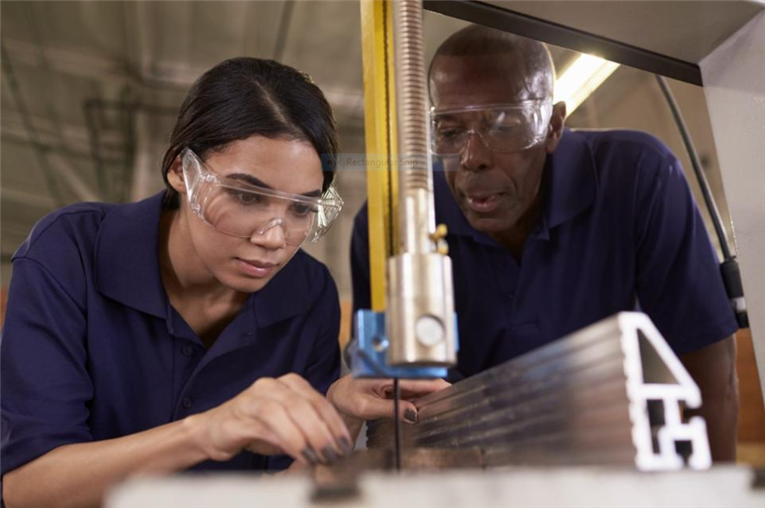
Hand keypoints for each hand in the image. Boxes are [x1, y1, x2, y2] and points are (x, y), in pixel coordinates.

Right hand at [190, 373, 352, 465]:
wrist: (214, 430)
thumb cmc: (256, 428)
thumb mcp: (290, 427)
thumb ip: (311, 430)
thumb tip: (337, 447)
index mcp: (291, 384)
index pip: (320, 401)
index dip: (336, 424)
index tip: (346, 445)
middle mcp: (274, 385)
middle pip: (306, 404)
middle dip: (324, 431)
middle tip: (334, 453)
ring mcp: (256, 396)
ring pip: (288, 410)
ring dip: (307, 435)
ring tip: (318, 455)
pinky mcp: (241, 412)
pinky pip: (268, 424)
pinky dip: (287, 438)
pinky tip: (298, 453)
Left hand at [327, 375, 450, 423]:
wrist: (339, 397)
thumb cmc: (347, 398)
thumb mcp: (365, 407)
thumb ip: (390, 410)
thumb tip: (413, 414)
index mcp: (387, 373)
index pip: (416, 379)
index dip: (435, 385)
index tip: (449, 391)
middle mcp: (394, 374)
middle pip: (423, 382)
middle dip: (436, 394)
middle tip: (447, 407)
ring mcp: (397, 381)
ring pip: (421, 389)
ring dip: (429, 400)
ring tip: (438, 410)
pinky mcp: (398, 388)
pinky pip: (415, 395)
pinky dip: (421, 403)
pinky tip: (424, 411)